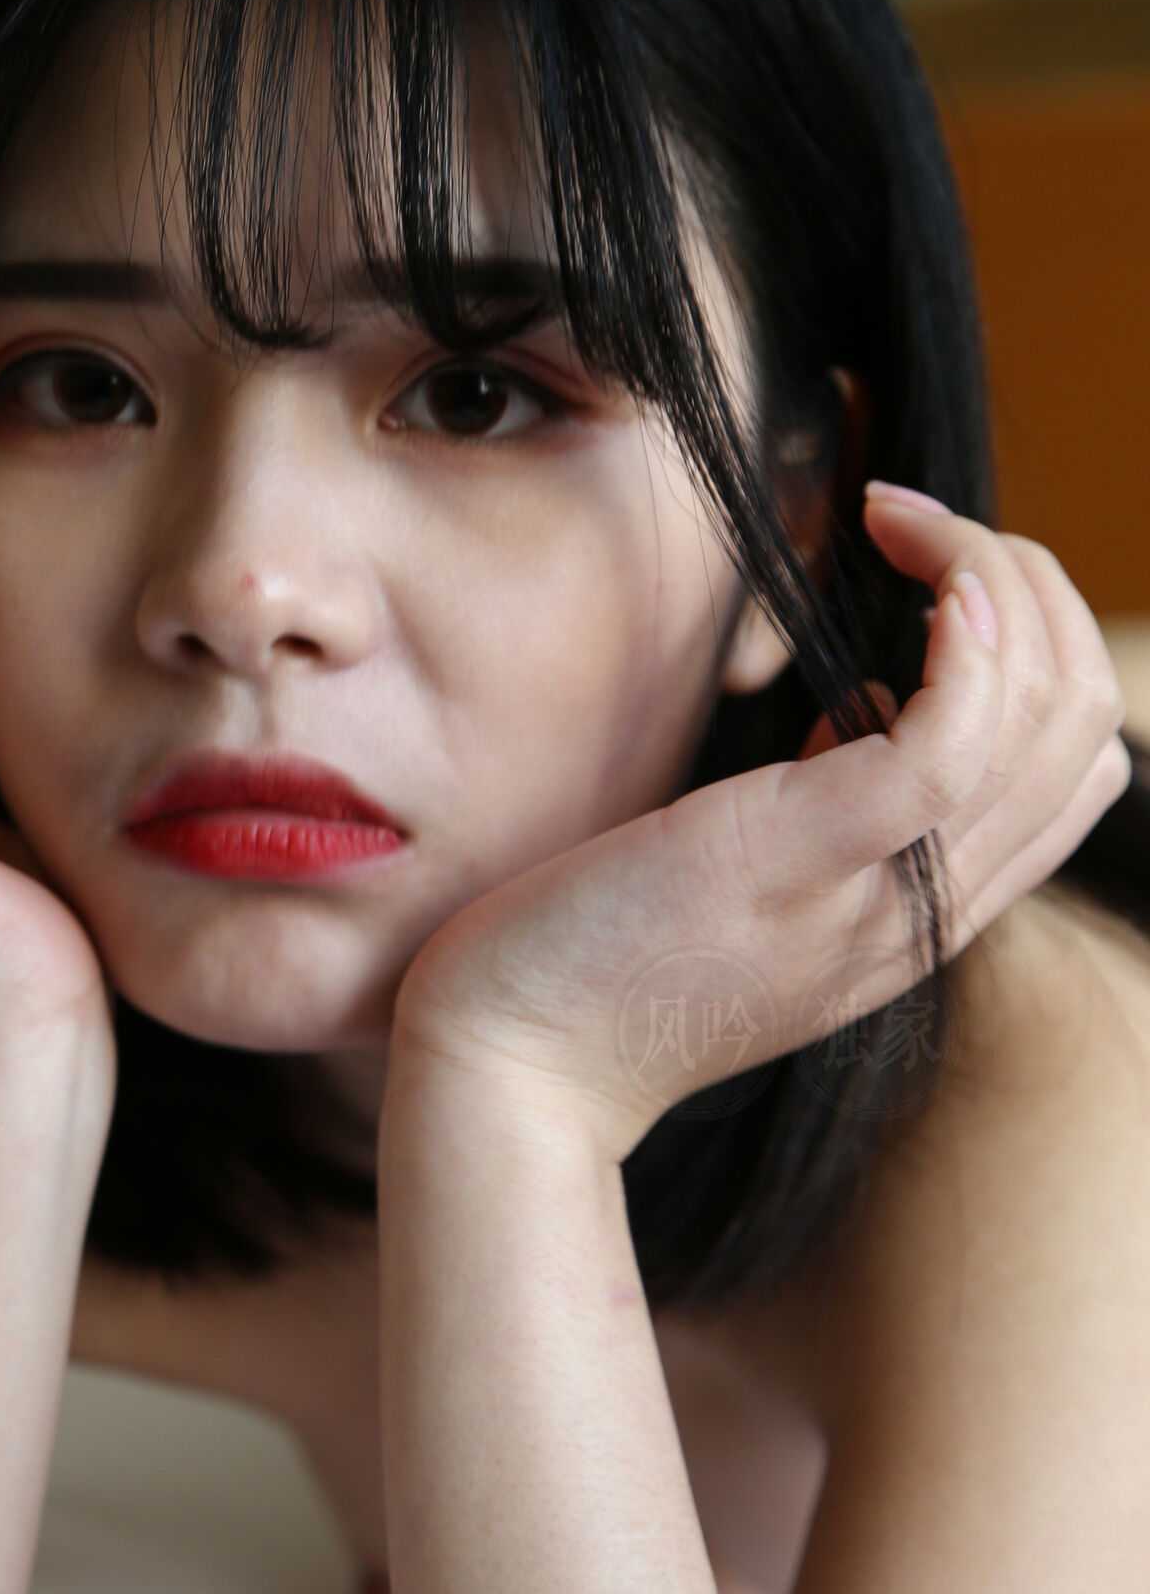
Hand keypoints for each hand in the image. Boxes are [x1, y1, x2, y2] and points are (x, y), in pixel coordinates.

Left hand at [391, 488, 1131, 1157]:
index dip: (1041, 650)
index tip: (937, 588)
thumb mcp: (750, 883)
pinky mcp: (803, 857)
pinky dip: (967, 628)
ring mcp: (875, 893)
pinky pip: (952, 737)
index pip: (1073, 774)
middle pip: (1084, 731)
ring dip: (1000, 577)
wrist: (509, 1071)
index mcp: (917, 916)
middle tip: (926, 531)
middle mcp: (925, 915)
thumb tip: (855, 704)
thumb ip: (824, 813)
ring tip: (905, 522)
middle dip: (1036, 590)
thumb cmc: (595, 959)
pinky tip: (914, 566)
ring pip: (1046, 718)